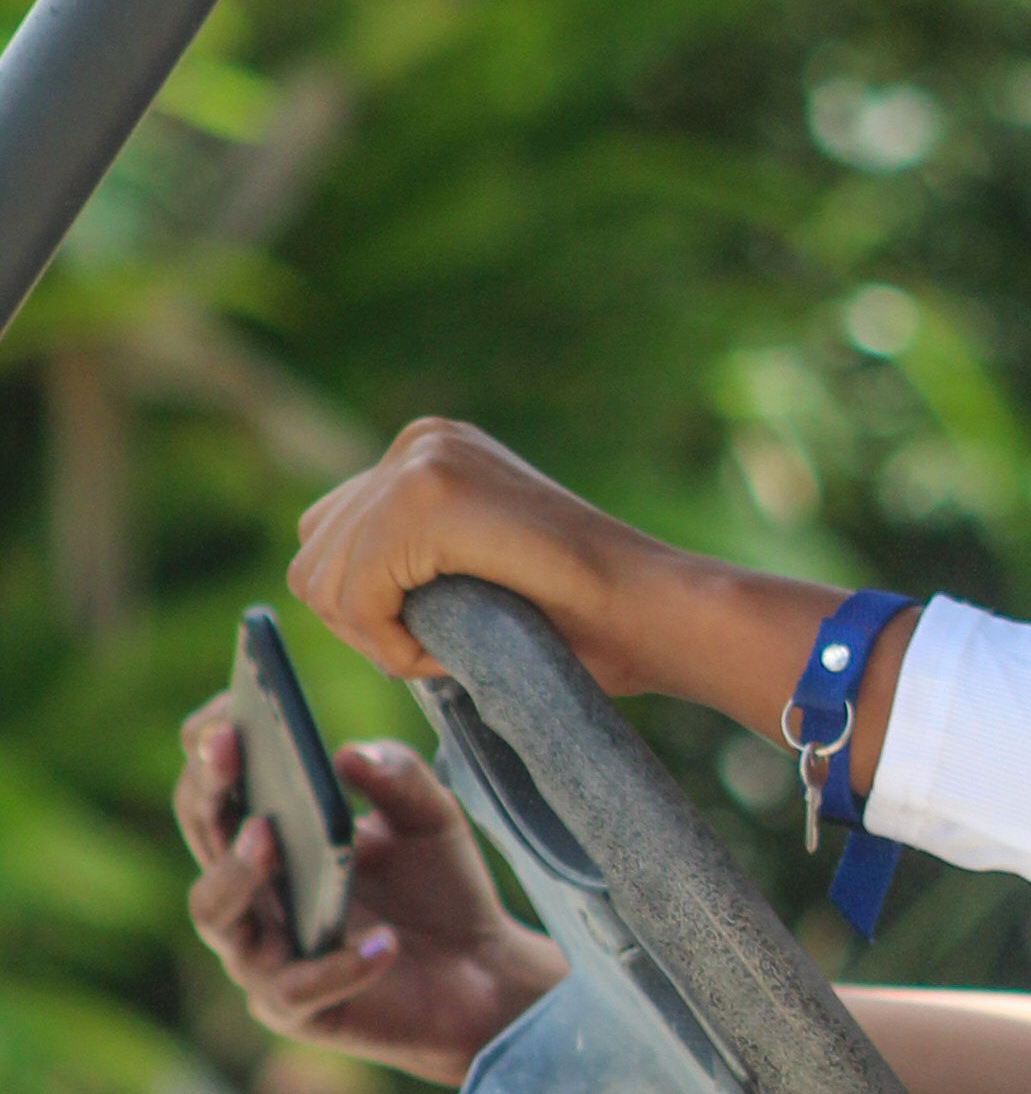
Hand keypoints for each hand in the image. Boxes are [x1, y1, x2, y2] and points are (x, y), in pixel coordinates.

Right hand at [177, 704, 563, 1083]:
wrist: (481, 973)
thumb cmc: (439, 887)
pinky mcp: (294, 1009)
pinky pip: (296, 989)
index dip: (211, 742)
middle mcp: (249, 889)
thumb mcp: (432, 818)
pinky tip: (383, 942)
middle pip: (201, 832)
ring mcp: (262, 950)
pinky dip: (337, 965)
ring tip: (270, 835)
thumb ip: (399, 776)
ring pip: (214, 910)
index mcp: (267, 833)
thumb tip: (349, 754)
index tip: (232, 705)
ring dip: (236, 871)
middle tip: (231, 747)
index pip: (214, 783)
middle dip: (209, 787)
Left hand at [290, 417, 680, 692]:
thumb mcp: (474, 568)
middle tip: (430, 653)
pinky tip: (450, 652)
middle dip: (359, 623)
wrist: (654, 611)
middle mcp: (419, 439)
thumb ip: (409, 560)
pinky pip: (357, 596)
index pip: (329, 535)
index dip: (363, 607)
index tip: (427, 638)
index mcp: (430, 449)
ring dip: (377, 637)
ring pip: (324, 579)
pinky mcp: (427, 501)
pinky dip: (392, 644)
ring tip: (447, 651)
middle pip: (313, 554)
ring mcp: (421, 461)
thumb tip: (326, 594)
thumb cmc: (584, 616)